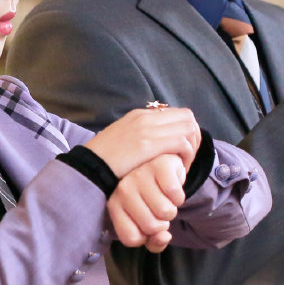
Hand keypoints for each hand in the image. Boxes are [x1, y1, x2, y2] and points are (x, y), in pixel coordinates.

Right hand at [86, 106, 201, 177]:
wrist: (88, 167)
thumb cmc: (103, 160)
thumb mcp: (122, 141)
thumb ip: (139, 137)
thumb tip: (155, 143)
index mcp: (139, 115)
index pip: (178, 114)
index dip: (187, 131)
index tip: (183, 151)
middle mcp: (145, 118)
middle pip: (187, 117)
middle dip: (194, 137)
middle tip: (188, 158)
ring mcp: (146, 129)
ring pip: (188, 129)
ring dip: (192, 148)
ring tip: (183, 166)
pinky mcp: (148, 144)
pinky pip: (181, 143)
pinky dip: (186, 157)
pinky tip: (178, 171)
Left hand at [107, 154, 186, 249]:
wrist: (162, 167)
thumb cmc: (151, 200)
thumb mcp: (148, 224)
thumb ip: (154, 241)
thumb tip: (164, 237)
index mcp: (115, 205)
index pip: (131, 238)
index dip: (146, 237)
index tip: (145, 225)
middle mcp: (123, 189)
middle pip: (151, 227)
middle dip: (162, 223)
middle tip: (158, 208)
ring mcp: (140, 175)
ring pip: (165, 212)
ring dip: (172, 209)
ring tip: (164, 197)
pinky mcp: (160, 166)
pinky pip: (176, 196)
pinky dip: (179, 197)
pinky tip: (171, 188)